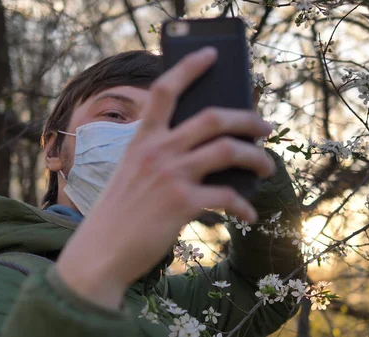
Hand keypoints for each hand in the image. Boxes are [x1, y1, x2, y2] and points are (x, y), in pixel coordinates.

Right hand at [55, 47, 274, 309]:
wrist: (100, 253)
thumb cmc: (119, 213)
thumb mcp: (132, 173)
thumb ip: (162, 156)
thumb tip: (212, 152)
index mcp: (142, 139)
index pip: (164, 89)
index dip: (189, 67)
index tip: (211, 54)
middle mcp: (157, 150)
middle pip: (213, 117)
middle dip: (247, 118)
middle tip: (265, 127)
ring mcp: (170, 175)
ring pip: (229, 150)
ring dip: (258, 158)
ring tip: (267, 167)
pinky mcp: (182, 204)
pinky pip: (228, 197)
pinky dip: (245, 207)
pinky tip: (249, 215)